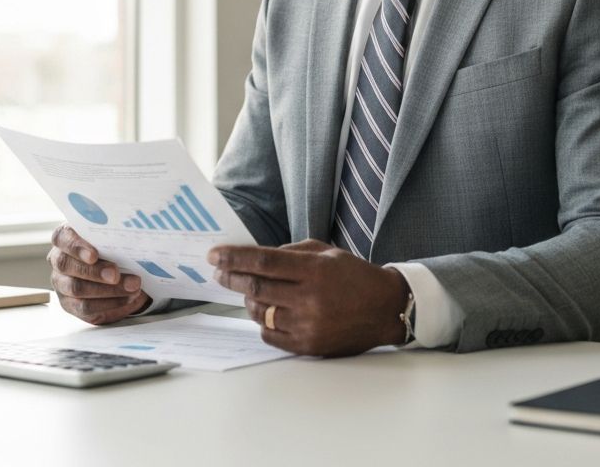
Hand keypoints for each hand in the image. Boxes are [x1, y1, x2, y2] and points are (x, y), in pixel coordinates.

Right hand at [48, 224, 151, 324]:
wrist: (118, 270)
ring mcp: (62, 283)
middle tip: (116, 274)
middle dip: (94, 271)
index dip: (76, 246)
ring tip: (132, 287)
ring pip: (76, 288)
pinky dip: (109, 303)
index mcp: (65, 237)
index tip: (94, 255)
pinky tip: (127, 298)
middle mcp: (58, 259)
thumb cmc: (112, 246)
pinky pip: (86, 307)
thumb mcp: (113, 238)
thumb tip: (134, 242)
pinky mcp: (71, 304)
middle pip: (67, 265)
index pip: (61, 237)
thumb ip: (114, 238)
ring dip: (107, 290)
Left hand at [208, 239, 408, 356]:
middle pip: (256, 288)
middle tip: (218, 271)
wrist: (384, 308)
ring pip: (260, 312)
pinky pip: (270, 335)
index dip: (235, 258)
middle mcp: (310, 298)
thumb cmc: (354, 275)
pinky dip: (263, 321)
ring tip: (249, 291)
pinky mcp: (309, 346)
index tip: (214, 255)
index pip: (264, 261)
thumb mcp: (326, 252)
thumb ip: (291, 252)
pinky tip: (267, 311)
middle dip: (231, 278)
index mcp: (314, 270)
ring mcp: (308, 325)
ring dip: (248, 300)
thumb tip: (256, 258)